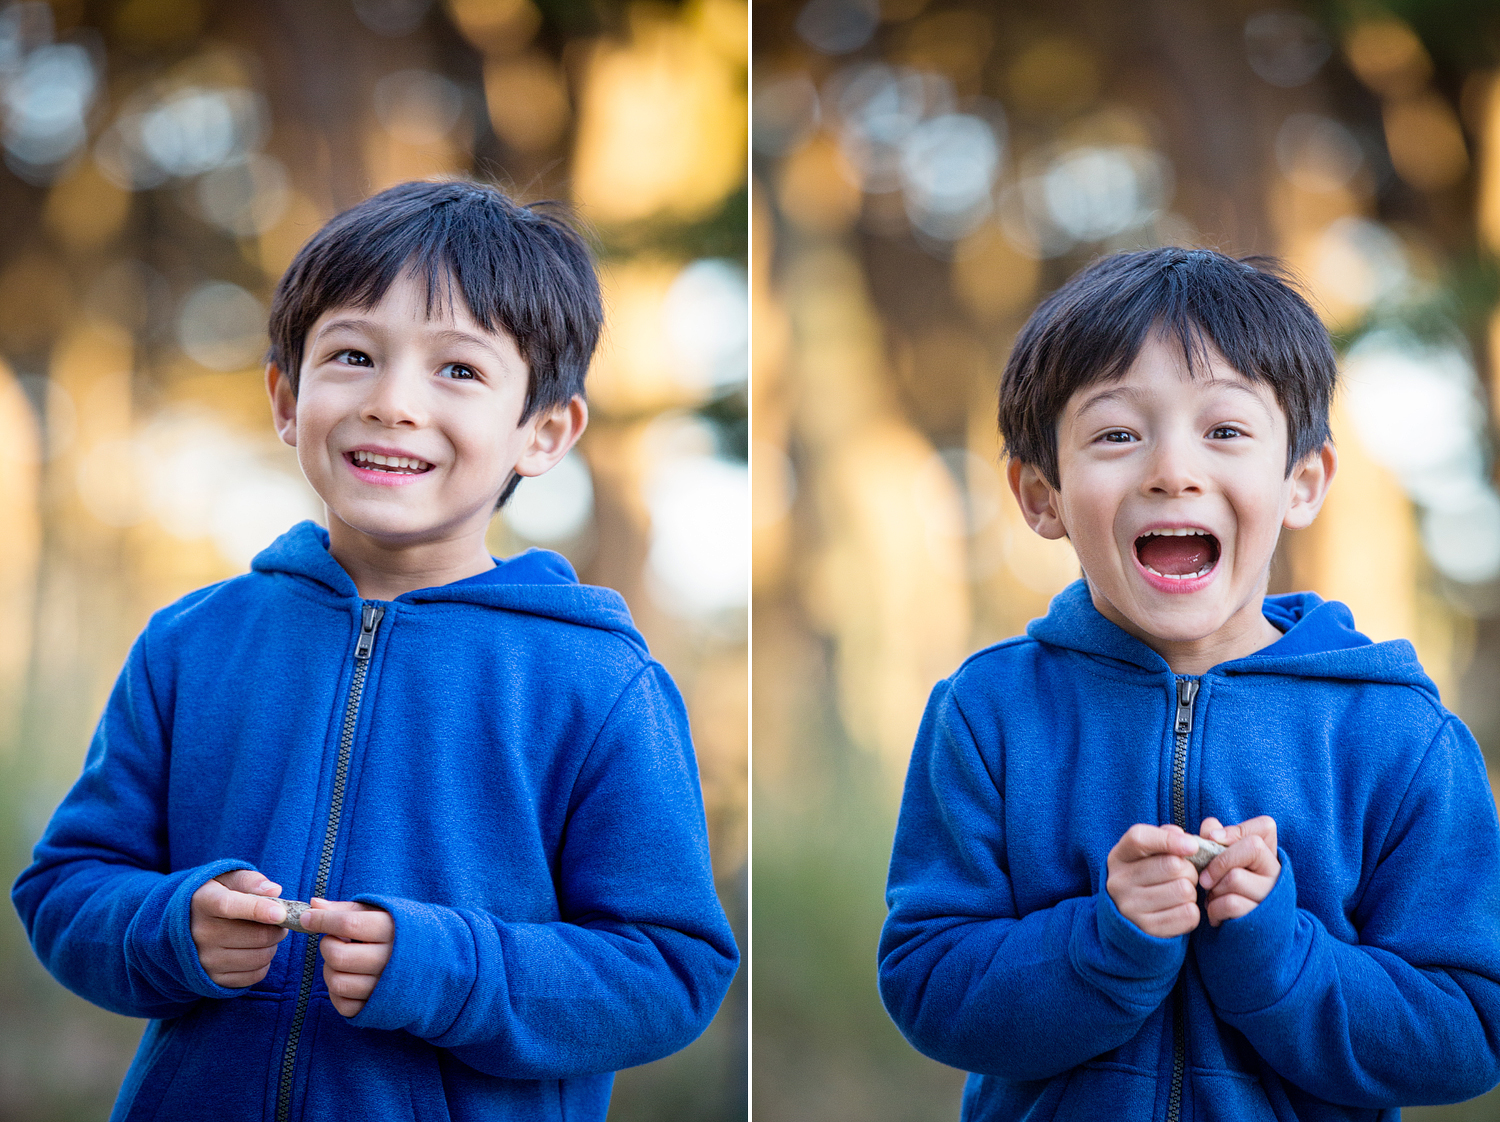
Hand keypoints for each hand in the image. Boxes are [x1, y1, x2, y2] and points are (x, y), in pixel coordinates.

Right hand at [190, 869, 289, 987]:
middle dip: (277, 928)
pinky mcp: (213, 979)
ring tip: (265, 934)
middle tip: (277, 920)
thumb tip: (274, 890)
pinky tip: (254, 950)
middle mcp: (200, 934)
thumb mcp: (227, 879)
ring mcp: (205, 960)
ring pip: (260, 957)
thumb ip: (251, 880)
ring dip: (272, 945)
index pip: (229, 906)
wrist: (184, 926)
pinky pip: (254, 975)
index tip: (280, 913)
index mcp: (203, 902)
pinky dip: (263, 963)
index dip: (258, 909)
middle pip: (257, 936)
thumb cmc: (215, 897)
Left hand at [299, 899, 393, 1017]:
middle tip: (335, 940)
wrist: (440, 964)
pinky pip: (343, 1006)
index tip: (307, 918)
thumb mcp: (381, 913)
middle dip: (327, 945)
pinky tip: (346, 977)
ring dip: (329, 969)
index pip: (348, 924)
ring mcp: (385, 988)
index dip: (322, 920)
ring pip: (337, 983)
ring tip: (340, 959)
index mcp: (393, 930)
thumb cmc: (403, 932)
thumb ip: (347, 909)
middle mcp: (391, 960)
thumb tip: (312, 905)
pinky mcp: (378, 1008)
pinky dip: (336, 993)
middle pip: (339, 956)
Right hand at [1106, 823, 1201, 937]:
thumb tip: (1187, 841)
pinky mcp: (1148, 930)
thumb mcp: (1146, 854)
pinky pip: (1189, 915)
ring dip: (1191, 891)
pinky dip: (1191, 911)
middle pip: (1173, 866)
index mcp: (1117, 858)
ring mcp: (1131, 908)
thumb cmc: (1145, 877)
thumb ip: (1165, 837)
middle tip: (1184, 876)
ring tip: (1179, 893)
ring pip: (1184, 890)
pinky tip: (1179, 909)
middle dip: (1188, 870)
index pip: (1139, 839)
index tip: (1191, 846)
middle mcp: (1118, 883)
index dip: (1169, 839)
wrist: (1127, 919)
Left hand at [1197, 816, 1280, 926]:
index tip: (1213, 838)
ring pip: (1236, 877)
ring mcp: (1272, 894)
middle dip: (1219, 861)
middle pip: (1251, 847)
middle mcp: (1276, 873)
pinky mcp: (1263, 916)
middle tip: (1204, 879)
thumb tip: (1209, 825)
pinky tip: (1215, 915)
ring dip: (1213, 890)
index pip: (1265, 827)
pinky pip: (1232, 903)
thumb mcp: (1223, 868)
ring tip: (1212, 899)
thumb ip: (1216, 844)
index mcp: (1267, 856)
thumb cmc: (1228, 895)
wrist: (1245, 941)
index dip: (1236, 829)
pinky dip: (1215, 909)